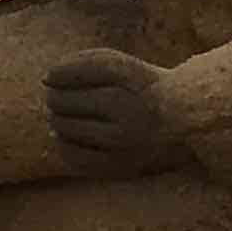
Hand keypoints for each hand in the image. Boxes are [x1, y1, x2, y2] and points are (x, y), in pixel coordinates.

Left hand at [44, 49, 178, 174]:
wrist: (185, 123)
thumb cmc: (141, 88)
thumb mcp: (122, 65)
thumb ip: (83, 63)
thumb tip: (46, 79)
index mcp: (134, 81)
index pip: (82, 73)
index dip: (58, 74)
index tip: (49, 78)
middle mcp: (132, 112)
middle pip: (66, 101)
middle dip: (54, 98)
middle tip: (55, 98)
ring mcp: (127, 143)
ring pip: (66, 129)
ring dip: (56, 120)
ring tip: (61, 116)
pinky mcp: (123, 167)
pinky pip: (74, 158)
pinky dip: (62, 145)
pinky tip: (65, 136)